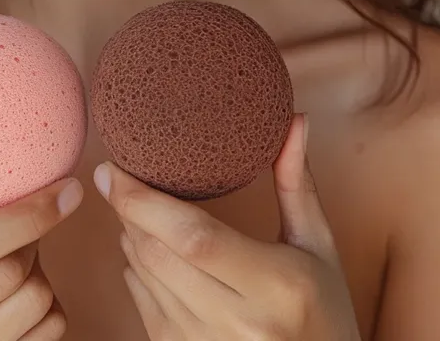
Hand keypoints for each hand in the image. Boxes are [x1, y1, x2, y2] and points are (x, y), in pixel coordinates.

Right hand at [0, 132, 82, 339]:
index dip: (18, 217)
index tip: (65, 185)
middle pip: (7, 273)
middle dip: (30, 235)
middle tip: (25, 214)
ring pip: (34, 302)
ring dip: (40, 268)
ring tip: (16, 254)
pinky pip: (50, 329)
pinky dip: (49, 303)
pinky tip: (21, 292)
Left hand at [93, 113, 361, 339]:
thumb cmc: (326, 311)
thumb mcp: (318, 246)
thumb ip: (297, 183)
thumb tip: (295, 119)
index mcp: (277, 286)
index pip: (194, 237)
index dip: (143, 202)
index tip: (114, 169)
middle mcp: (239, 324)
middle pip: (158, 256)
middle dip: (129, 212)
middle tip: (119, 177)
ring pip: (145, 282)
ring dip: (130, 239)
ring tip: (135, 211)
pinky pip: (145, 310)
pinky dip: (136, 275)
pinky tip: (144, 253)